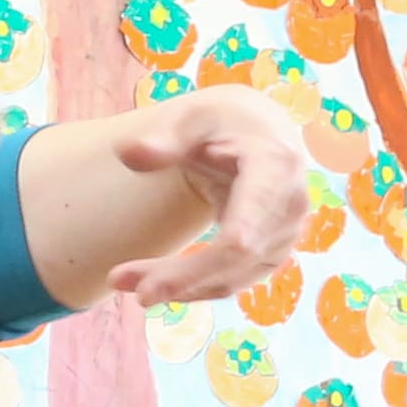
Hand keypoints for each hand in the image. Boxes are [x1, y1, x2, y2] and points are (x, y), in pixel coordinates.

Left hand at [94, 85, 319, 307]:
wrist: (259, 132)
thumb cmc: (221, 122)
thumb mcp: (191, 118)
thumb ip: (163, 138)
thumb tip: (127, 152)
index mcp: (276, 168)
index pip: (243, 234)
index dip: (199, 267)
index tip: (152, 288)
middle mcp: (290, 208)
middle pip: (232, 261)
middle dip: (177, 279)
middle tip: (116, 281)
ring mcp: (285, 235)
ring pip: (230, 278)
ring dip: (178, 287)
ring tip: (121, 279)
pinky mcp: (271, 253)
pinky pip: (230, 280)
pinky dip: (191, 286)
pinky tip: (152, 281)